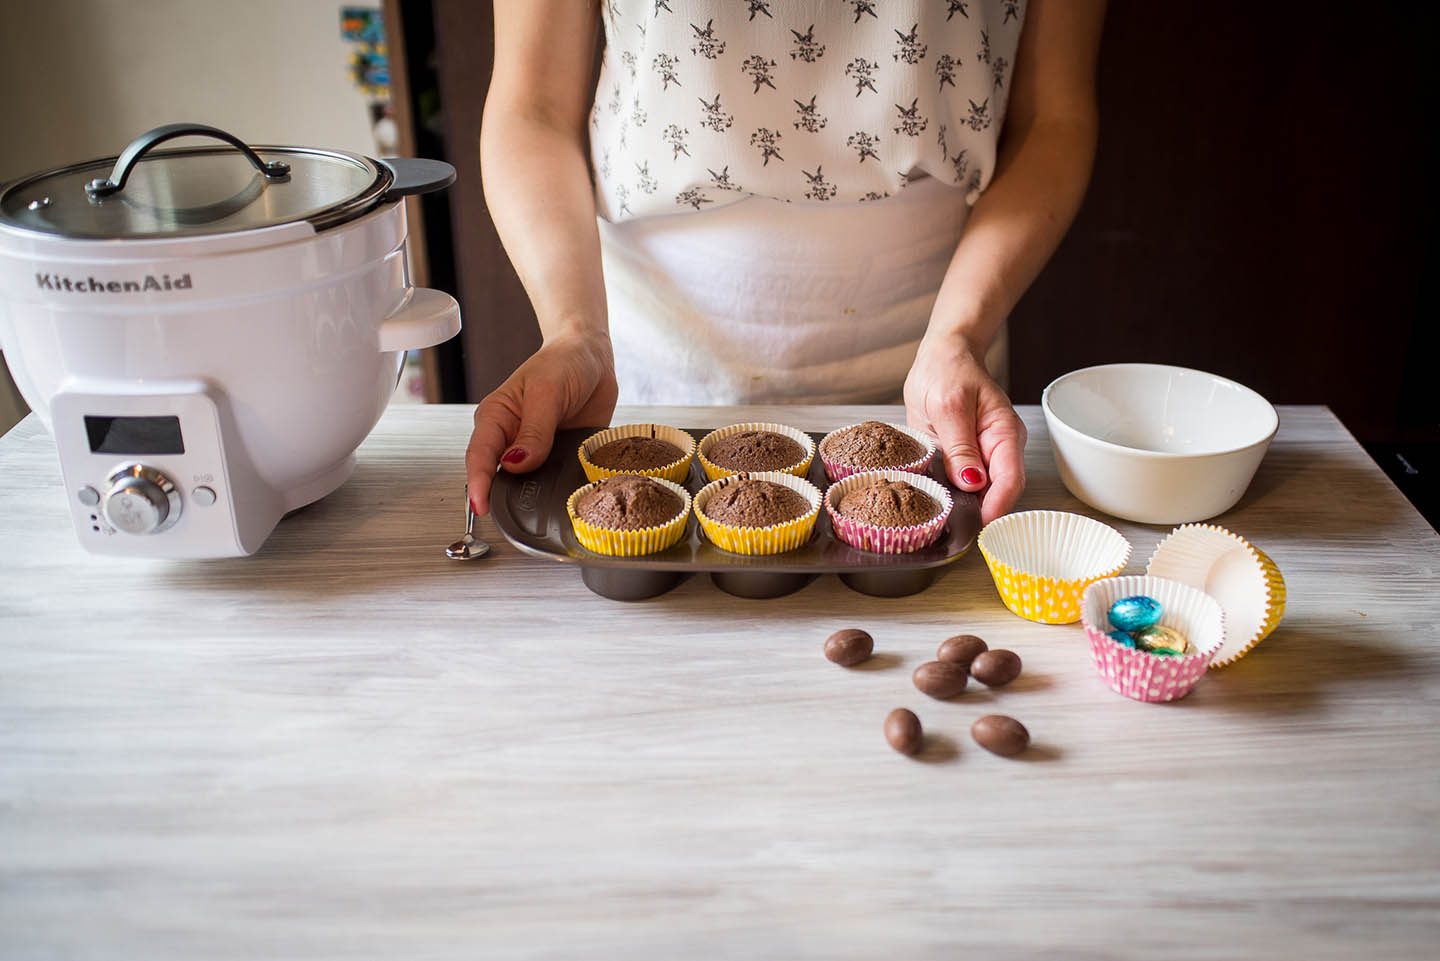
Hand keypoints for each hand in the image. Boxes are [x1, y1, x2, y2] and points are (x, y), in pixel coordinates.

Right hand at [465, 331, 617, 516]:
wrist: (592, 357)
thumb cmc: (563, 363)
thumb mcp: (547, 392)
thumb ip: (534, 430)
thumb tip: (516, 463)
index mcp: (497, 418)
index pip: (480, 456)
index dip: (478, 483)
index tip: (482, 506)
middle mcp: (511, 438)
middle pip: (497, 475)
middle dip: (501, 497)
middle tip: (511, 518)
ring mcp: (535, 450)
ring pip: (526, 482)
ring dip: (532, 496)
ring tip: (538, 514)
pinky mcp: (557, 457)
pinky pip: (553, 480)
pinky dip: (557, 490)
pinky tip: (565, 499)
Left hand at [904, 333, 1026, 524]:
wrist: (941, 358)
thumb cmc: (948, 371)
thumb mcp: (948, 405)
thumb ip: (959, 445)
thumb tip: (971, 482)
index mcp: (1004, 433)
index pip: (1010, 481)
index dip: (995, 507)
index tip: (976, 526)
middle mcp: (999, 449)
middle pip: (997, 494)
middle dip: (977, 513)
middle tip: (950, 530)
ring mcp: (983, 456)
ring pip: (979, 494)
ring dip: (961, 507)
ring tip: (938, 517)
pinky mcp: (965, 460)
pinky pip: (961, 486)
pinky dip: (949, 495)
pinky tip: (934, 501)